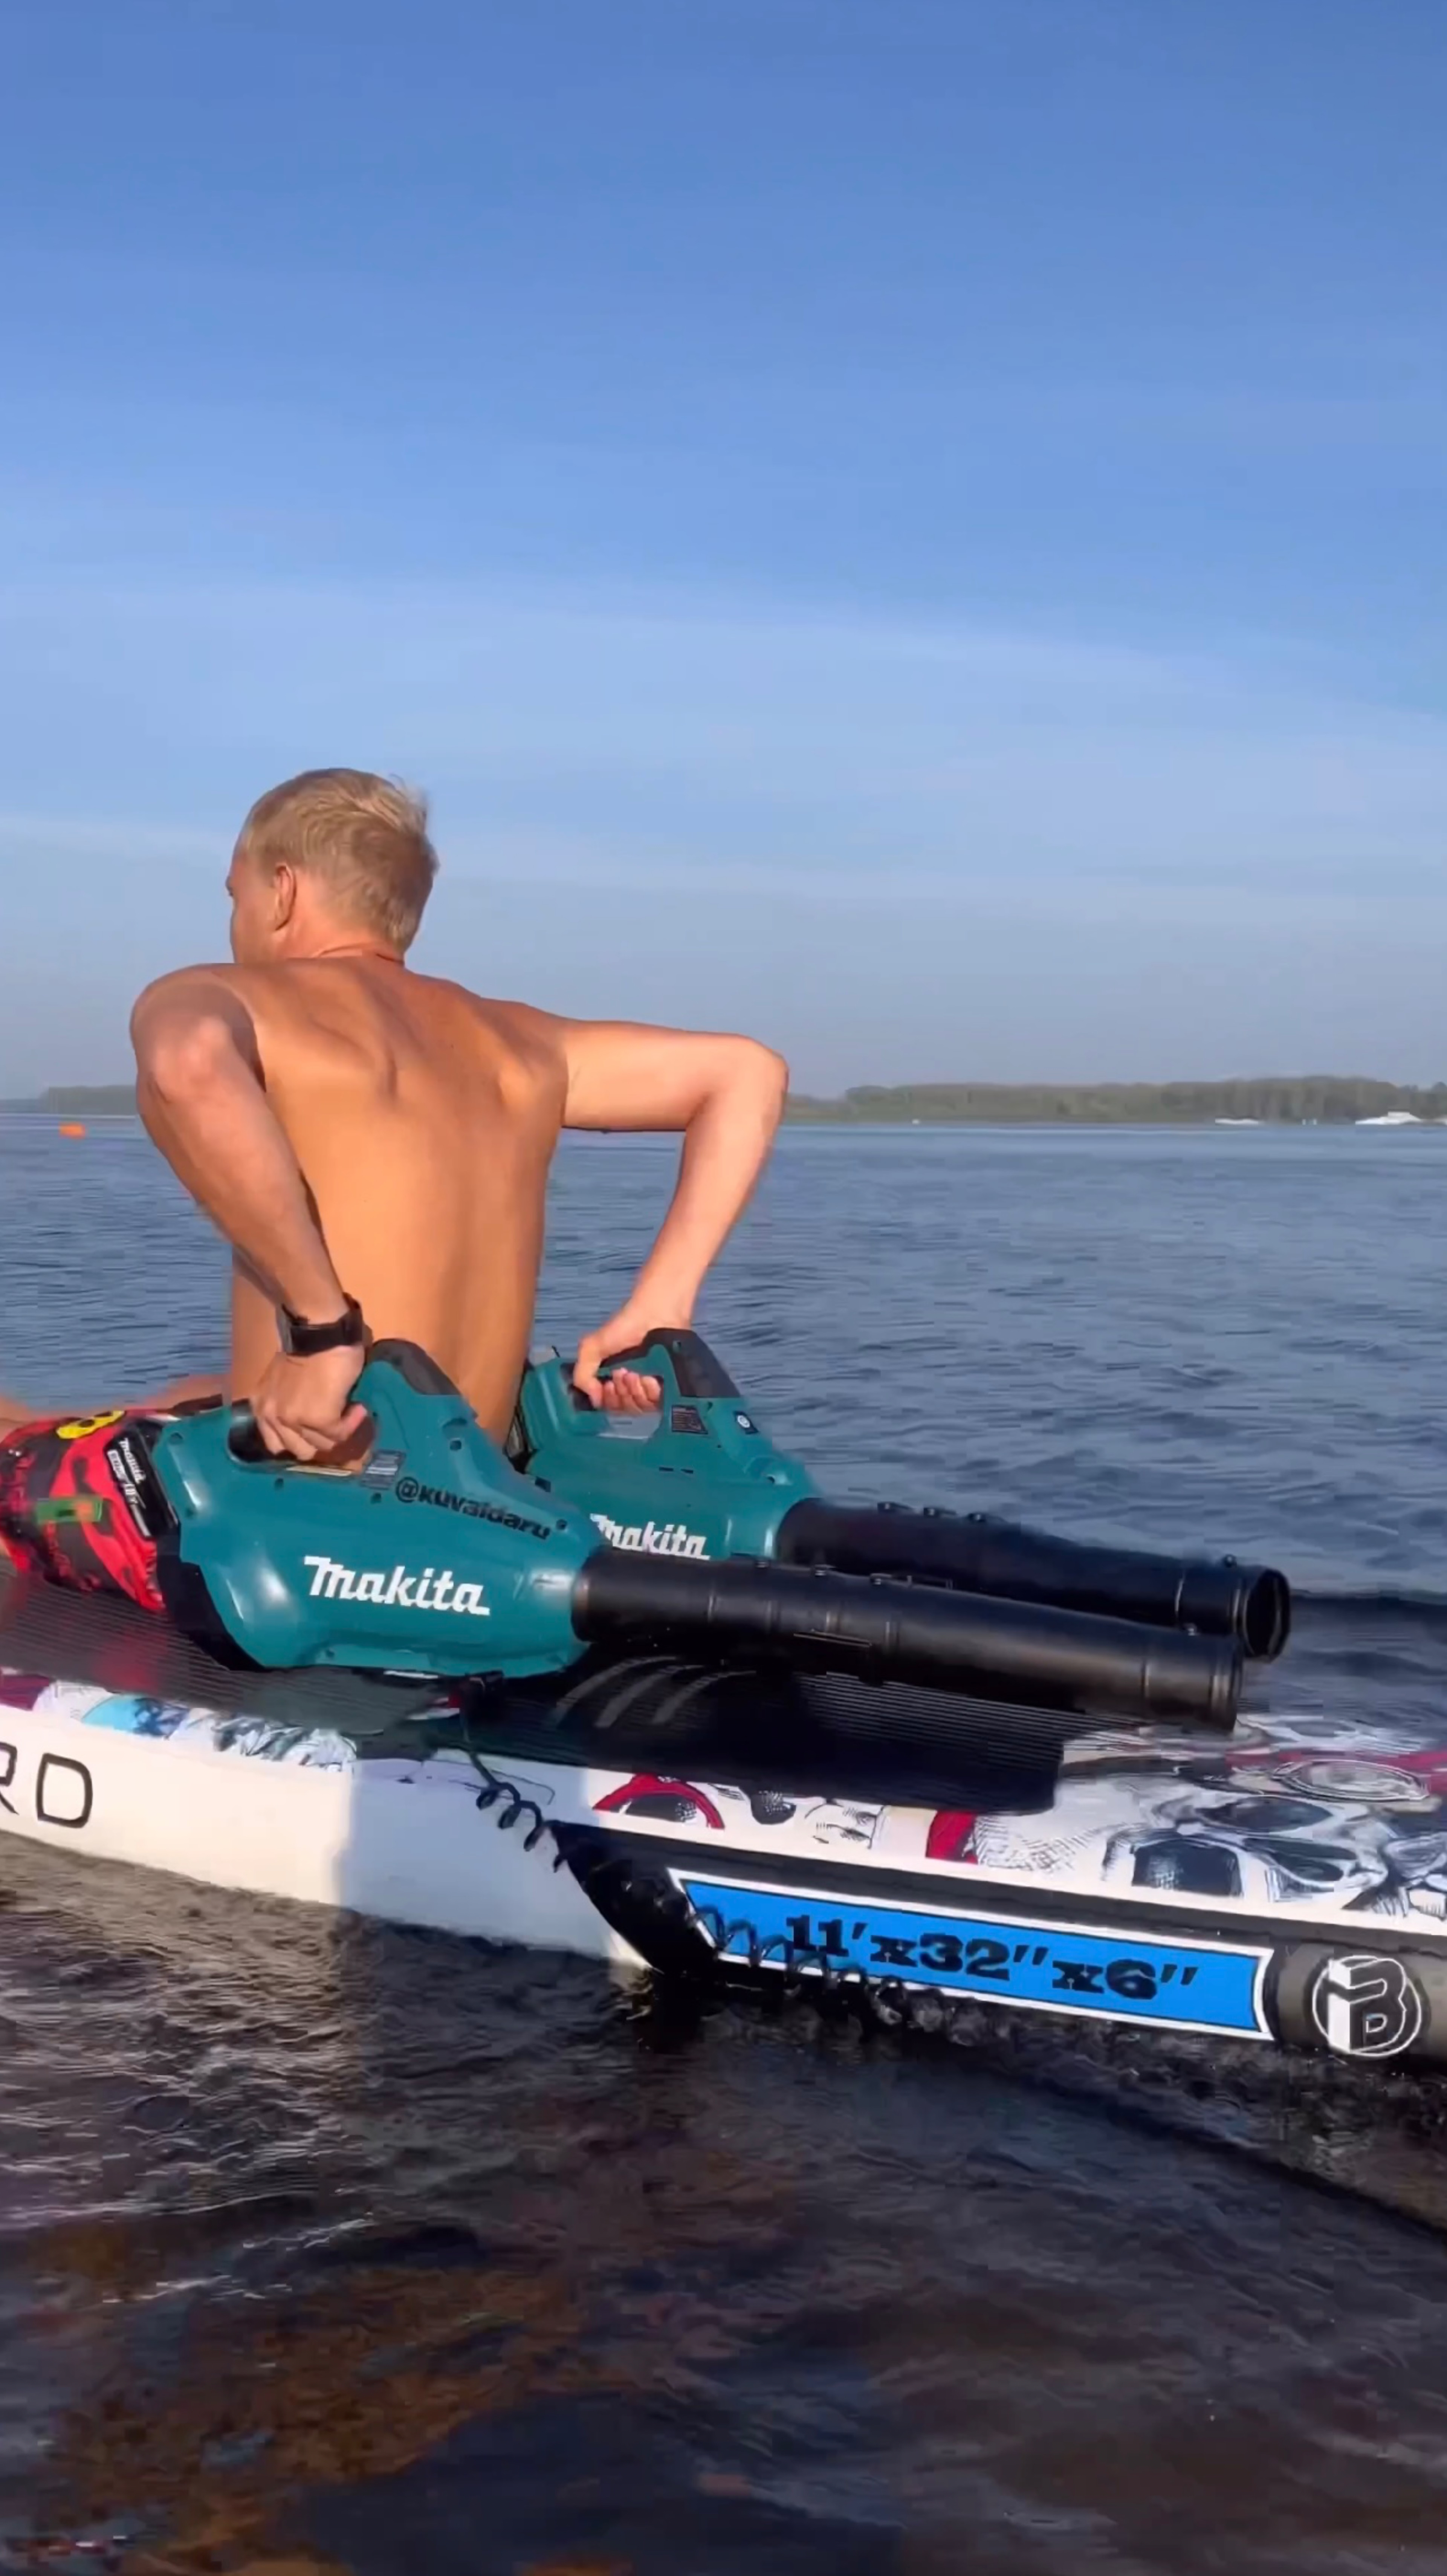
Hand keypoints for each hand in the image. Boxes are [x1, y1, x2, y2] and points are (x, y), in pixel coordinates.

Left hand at [250, 1346, 369, 1462]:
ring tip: (349, 1412)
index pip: (276, 1443)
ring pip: (321, 1446)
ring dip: (339, 1432)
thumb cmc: (307, 1348)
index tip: (319, 1428)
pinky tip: (358, 1408)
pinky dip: (352, 1424)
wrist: (320, 1333)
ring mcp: (294, 1420)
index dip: (300, 1439)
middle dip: (319, 1440)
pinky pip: (340, 1434)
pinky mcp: (320, 1419)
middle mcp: (272, 1417)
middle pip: (299, 1450)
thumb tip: (310, 1414)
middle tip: (334, 1424)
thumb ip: (288, 1400)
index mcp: (261, 1406)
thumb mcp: (284, 1381)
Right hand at [573, 1304, 687, 1412]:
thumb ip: (582, 1375)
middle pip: (623, 1409)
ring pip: (639, 1407)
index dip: (606, 1400)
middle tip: (622, 1373)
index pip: (607, 1405)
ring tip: (635, 1373)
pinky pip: (658, 1403)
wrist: (656, 1315)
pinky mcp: (668, 1387)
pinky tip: (650, 1378)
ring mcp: (650, 1387)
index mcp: (612, 1378)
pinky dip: (650, 1392)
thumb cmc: (624, 1327)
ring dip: (634, 1392)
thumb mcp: (592, 1348)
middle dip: (620, 1394)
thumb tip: (594, 1400)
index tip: (607, 1384)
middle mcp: (631, 1385)